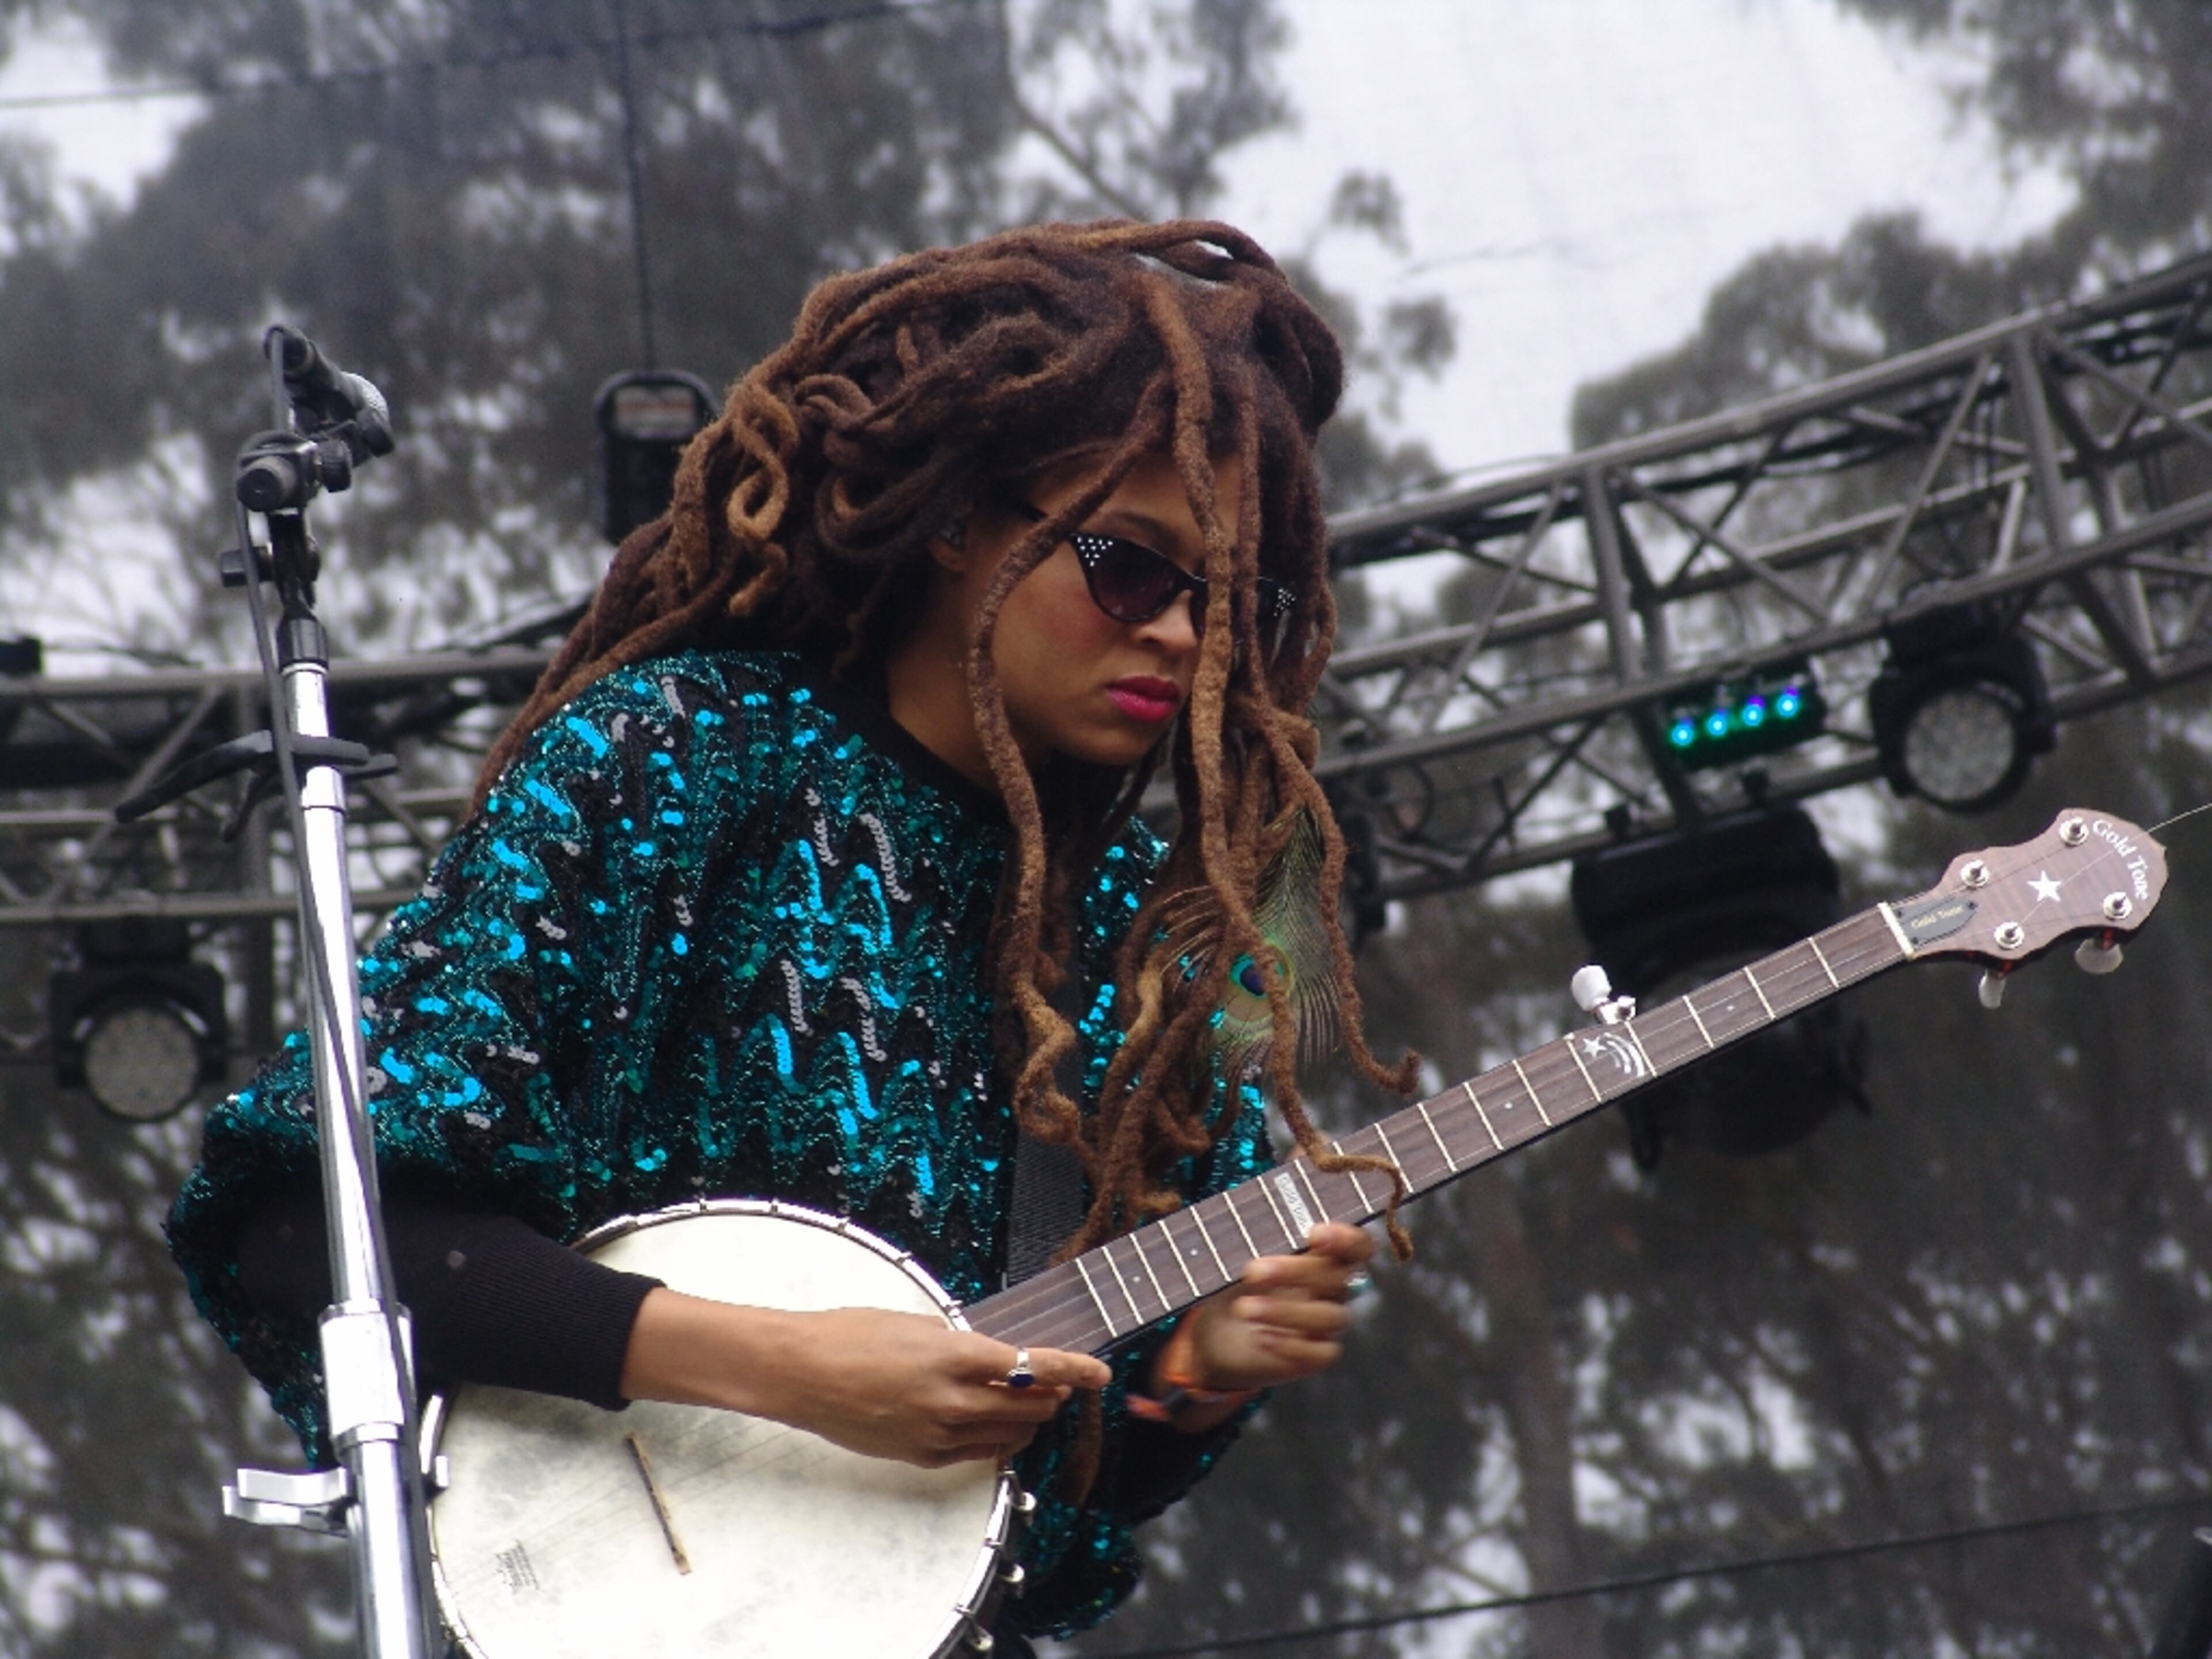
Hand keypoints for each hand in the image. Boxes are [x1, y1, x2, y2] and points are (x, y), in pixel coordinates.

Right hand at [620, 1289, 1110, 1468]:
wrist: (800, 1372)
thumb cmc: (851, 1335)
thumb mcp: (916, 1323)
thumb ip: (960, 1343)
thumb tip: (990, 1358)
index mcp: (955, 1355)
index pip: (1033, 1365)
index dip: (1074, 1370)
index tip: (1099, 1373)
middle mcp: (952, 1399)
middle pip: (1028, 1406)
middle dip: (1052, 1396)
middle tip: (1059, 1385)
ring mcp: (936, 1433)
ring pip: (1006, 1435)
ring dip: (1025, 1419)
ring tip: (1027, 1404)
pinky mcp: (919, 1455)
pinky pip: (973, 1453)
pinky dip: (991, 1439)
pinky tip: (990, 1426)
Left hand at [1173, 1220, 1372, 1396]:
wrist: (1215, 1334)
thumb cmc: (1233, 1286)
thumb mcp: (1239, 1260)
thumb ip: (1257, 1244)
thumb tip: (1256, 1229)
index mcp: (1322, 1257)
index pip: (1357, 1245)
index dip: (1346, 1239)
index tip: (1314, 1234)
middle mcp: (1331, 1289)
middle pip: (1338, 1278)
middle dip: (1297, 1271)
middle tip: (1253, 1271)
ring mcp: (1326, 1324)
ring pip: (1330, 1316)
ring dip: (1286, 1311)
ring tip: (1244, 1308)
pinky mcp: (1316, 1356)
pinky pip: (1321, 1353)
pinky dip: (1292, 1346)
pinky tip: (1262, 1337)